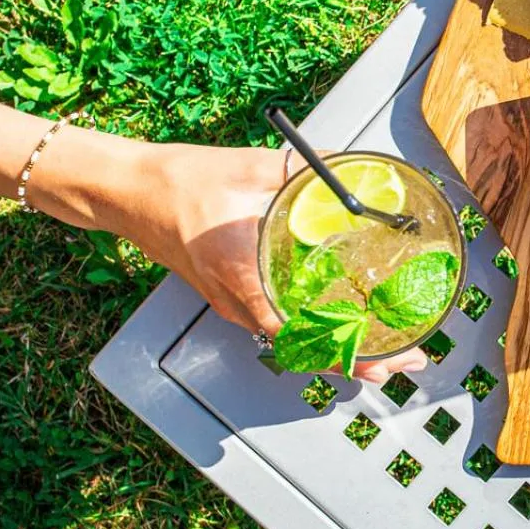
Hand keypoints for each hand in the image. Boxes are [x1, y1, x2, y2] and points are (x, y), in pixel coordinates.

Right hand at [117, 143, 426, 384]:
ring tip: (383, 351)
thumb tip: (351, 168)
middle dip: (357, 359)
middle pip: (305, 348)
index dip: (346, 353)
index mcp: (242, 276)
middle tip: (403, 359)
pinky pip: (278, 325)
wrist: (126, 193)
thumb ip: (303, 171)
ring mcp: (233, 304)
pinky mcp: (231, 297)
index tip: (382, 360)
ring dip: (339, 349)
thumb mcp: (247, 169)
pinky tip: (340, 325)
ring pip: (293, 341)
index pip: (299, 334)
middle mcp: (238, 301)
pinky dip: (314, 332)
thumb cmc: (174, 185)